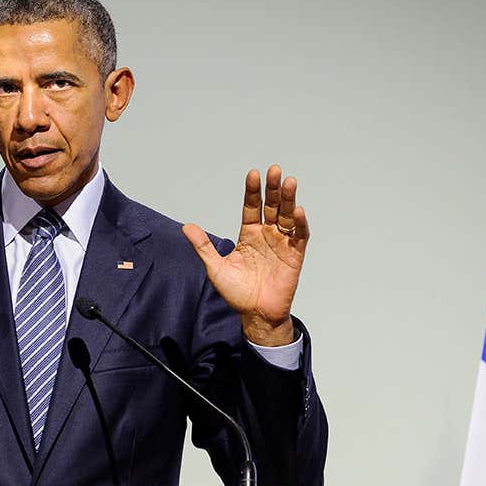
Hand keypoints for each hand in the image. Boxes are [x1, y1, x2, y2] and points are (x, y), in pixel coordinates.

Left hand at [182, 165, 309, 345]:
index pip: (251, 207)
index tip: (253, 174)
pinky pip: (299, 236)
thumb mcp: (216, 267)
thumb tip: (186, 226)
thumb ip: (203, 246)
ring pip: (286, 216)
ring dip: (288, 199)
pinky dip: (299, 223)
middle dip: (273, 188)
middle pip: (271, 206)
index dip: (253, 191)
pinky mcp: (295, 255)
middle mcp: (266, 234)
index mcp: (248, 234)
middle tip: (275, 170)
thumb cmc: (236, 293)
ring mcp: (282, 243)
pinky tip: (297, 210)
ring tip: (288, 182)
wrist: (256, 314)